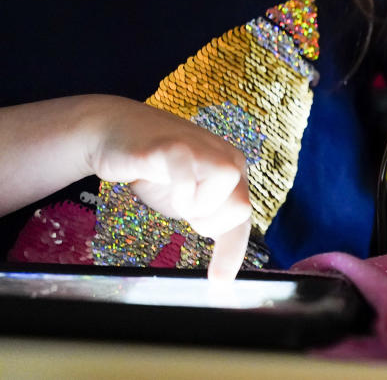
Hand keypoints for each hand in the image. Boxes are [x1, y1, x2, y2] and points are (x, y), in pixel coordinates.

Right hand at [87, 97, 250, 279]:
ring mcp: (204, 149)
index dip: (232, 253)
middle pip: (241, 210)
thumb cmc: (155, 171)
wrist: (115, 131)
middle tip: (183, 209)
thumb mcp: (188, 200)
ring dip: (194, 206)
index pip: (242, 219)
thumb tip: (226, 264)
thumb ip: (210, 217)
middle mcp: (227, 157)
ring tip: (174, 191)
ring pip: (224, 194)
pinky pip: (189, 180)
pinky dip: (178, 191)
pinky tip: (160, 179)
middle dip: (209, 222)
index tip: (219, 283)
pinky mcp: (175, 147)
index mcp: (233, 171)